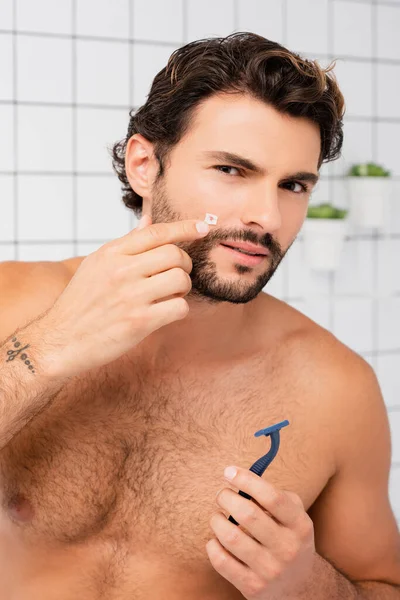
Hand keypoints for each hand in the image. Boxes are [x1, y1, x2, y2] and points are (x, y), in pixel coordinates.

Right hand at [33, 214, 209, 377]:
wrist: (60, 341)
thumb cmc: (80, 304)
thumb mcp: (95, 265)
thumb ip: (125, 245)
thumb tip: (147, 222)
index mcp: (110, 253)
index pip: (156, 232)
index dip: (184, 227)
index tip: (203, 227)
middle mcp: (121, 270)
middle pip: (175, 255)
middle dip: (184, 265)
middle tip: (176, 276)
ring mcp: (131, 296)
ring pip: (181, 280)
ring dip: (182, 289)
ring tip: (168, 296)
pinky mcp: (140, 321)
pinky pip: (179, 307)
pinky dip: (178, 310)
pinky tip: (165, 313)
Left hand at [206, 466, 315, 598]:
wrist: (300, 587)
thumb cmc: (289, 538)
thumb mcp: (294, 516)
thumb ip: (275, 495)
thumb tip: (241, 478)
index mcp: (299, 525)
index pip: (272, 497)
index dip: (246, 480)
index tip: (229, 472)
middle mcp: (287, 548)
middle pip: (247, 514)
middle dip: (226, 497)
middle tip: (222, 495)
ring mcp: (270, 570)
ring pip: (231, 537)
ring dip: (216, 520)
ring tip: (217, 517)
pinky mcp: (253, 587)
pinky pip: (222, 561)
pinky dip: (213, 545)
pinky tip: (216, 540)